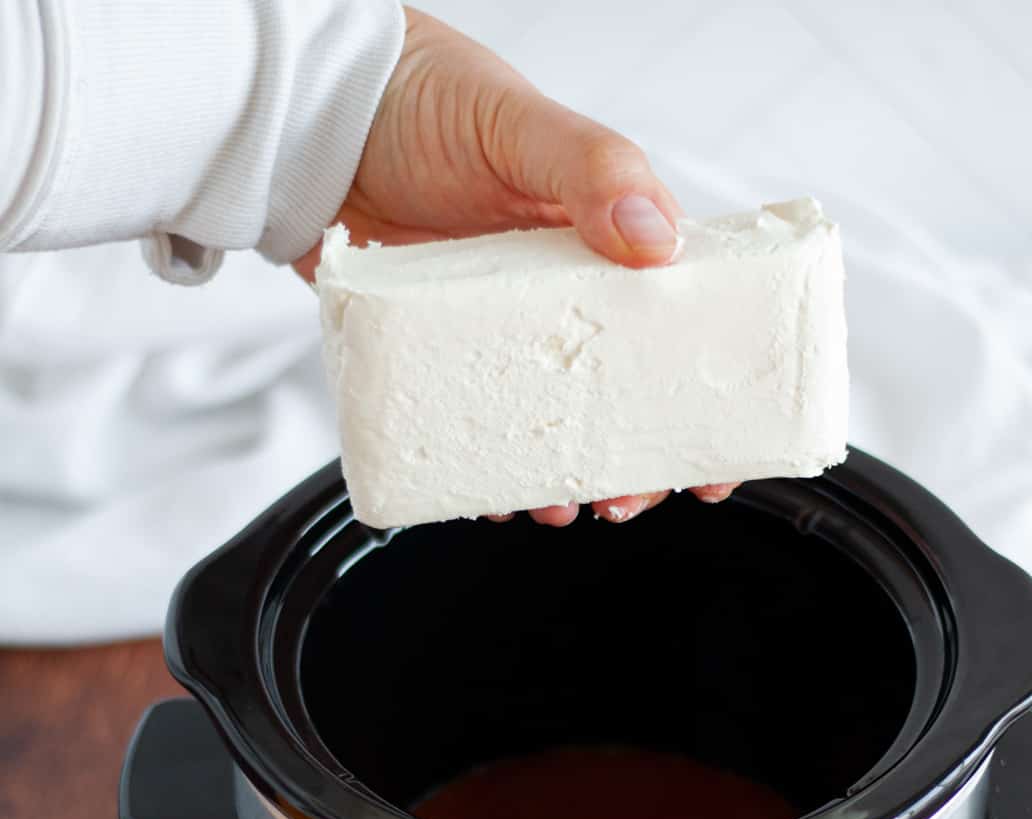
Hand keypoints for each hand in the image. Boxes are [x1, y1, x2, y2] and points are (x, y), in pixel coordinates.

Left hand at [294, 8, 738, 525]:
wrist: (316, 120)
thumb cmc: (428, 101)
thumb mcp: (519, 128)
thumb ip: (593, 170)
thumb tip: (656, 238)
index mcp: (610, 250)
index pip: (680, 333)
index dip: (706, 401)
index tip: (716, 459)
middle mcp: (564, 303)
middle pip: (622, 404)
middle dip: (636, 466)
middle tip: (626, 500)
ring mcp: (501, 339)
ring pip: (550, 430)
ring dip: (564, 480)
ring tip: (561, 505)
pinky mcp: (440, 362)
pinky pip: (471, 432)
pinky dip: (484, 472)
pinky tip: (490, 493)